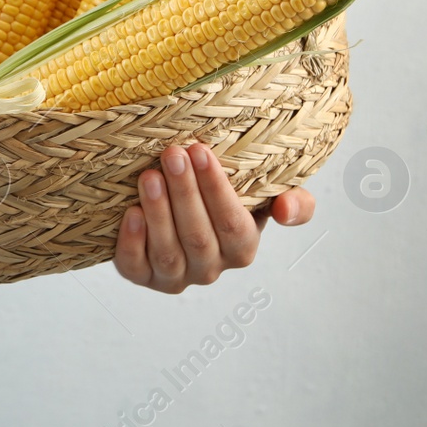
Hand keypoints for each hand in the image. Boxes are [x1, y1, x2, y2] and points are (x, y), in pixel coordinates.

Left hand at [114, 141, 315, 293]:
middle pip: (199, 237)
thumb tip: (287, 210)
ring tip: (149, 176)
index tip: (201, 150)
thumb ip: (295, 202)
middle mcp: (210, 268)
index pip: (233, 225)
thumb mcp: (264, 197)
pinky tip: (131, 213)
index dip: (217, 190)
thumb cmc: (222, 199)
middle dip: (185, 193)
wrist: (175, 209)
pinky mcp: (141, 276)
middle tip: (172, 154)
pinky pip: (136, 267)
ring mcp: (174, 276)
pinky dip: (132, 242)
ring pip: (168, 253)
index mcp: (241, 248)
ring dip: (159, 213)